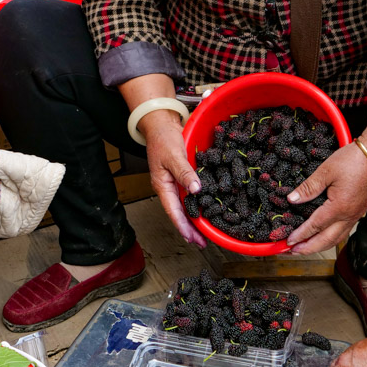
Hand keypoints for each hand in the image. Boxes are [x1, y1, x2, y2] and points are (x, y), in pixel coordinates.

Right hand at [140, 111, 207, 248]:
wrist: (160, 123)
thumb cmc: (163, 138)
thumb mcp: (174, 155)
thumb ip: (185, 173)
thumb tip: (197, 191)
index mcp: (162, 186)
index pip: (173, 212)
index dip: (184, 227)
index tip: (193, 239)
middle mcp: (168, 188)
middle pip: (179, 213)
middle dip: (190, 229)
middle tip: (203, 243)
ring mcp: (174, 183)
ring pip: (185, 206)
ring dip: (194, 219)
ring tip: (205, 233)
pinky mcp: (181, 177)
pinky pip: (189, 195)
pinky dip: (197, 205)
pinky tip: (205, 210)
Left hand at [285, 141, 366, 254]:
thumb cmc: (353, 160)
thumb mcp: (326, 171)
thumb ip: (308, 187)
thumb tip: (292, 199)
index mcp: (339, 207)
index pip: (315, 226)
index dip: (301, 235)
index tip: (288, 242)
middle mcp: (349, 216)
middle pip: (326, 240)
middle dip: (308, 248)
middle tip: (292, 252)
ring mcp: (356, 216)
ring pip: (336, 239)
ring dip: (319, 246)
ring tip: (305, 248)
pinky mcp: (359, 212)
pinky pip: (343, 232)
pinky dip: (330, 239)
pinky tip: (323, 237)